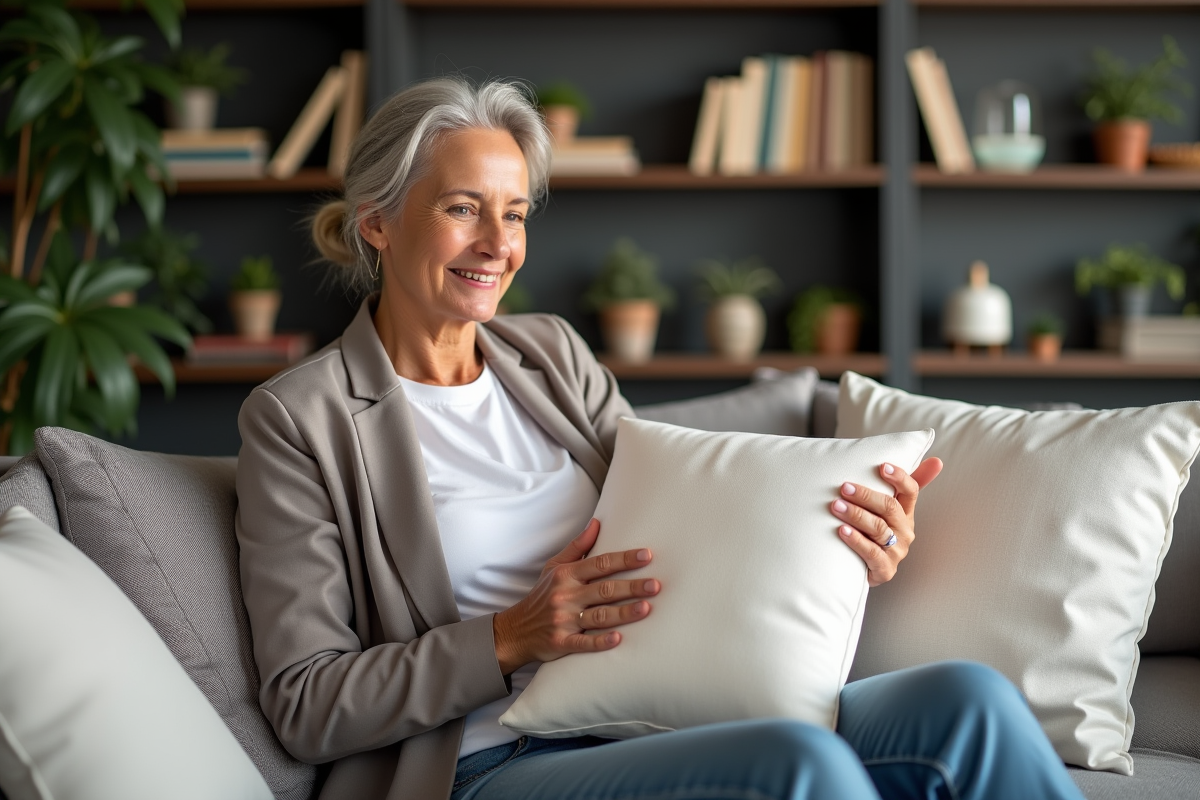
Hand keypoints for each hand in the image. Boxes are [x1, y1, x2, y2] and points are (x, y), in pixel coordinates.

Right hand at [492, 518, 659, 674]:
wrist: (516, 629)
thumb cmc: (542, 595)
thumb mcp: (554, 566)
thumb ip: (577, 546)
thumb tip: (597, 523)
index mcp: (566, 575)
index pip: (600, 563)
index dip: (625, 559)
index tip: (647, 555)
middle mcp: (566, 595)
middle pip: (604, 589)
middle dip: (631, 586)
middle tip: (655, 585)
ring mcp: (563, 620)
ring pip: (598, 615)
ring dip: (623, 612)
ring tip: (646, 608)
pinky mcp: (561, 642)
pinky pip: (583, 642)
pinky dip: (600, 641)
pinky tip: (618, 639)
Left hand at [831, 457, 942, 586]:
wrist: (866, 569)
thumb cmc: (874, 532)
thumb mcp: (889, 509)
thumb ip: (904, 484)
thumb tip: (937, 460)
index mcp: (906, 513)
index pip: (911, 491)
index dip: (899, 478)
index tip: (882, 466)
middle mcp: (904, 531)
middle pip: (890, 508)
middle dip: (866, 496)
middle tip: (844, 487)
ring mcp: (896, 551)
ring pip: (878, 529)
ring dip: (856, 515)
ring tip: (836, 506)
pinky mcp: (885, 569)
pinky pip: (871, 553)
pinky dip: (856, 540)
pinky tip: (842, 530)